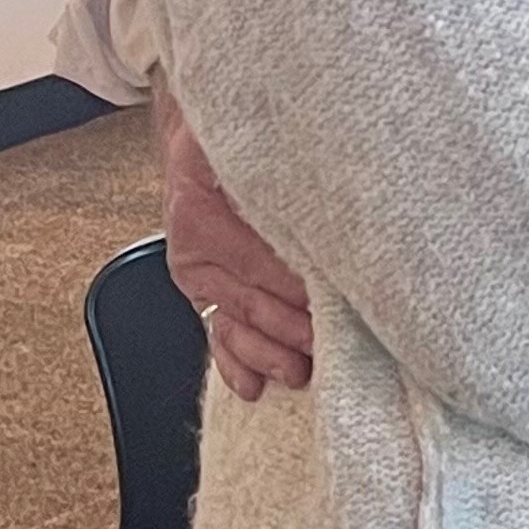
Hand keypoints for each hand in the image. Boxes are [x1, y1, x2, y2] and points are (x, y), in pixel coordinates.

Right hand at [155, 79, 314, 400]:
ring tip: (298, 371)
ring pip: (234, 324)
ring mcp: (197, 277)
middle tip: (327, 345)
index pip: (257, 259)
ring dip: (267, 353)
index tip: (335, 299)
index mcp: (200, 213)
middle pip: (249, 298)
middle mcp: (193, 251)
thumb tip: (329, 181)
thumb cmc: (227, 144)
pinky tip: (254, 386)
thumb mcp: (241, 142)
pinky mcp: (204, 293)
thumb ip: (272, 166)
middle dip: (290, 327)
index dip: (296, 284)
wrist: (195, 147)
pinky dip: (235, 363)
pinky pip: (217, 334)